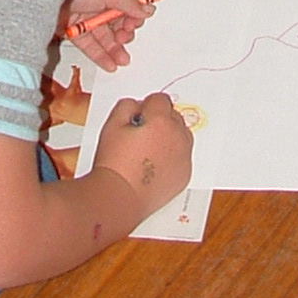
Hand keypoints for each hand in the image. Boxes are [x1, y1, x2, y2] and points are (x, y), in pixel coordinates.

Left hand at [59, 0, 157, 72]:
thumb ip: (129, 2)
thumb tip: (148, 9)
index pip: (128, 3)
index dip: (134, 15)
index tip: (135, 24)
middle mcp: (99, 1)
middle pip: (117, 22)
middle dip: (124, 33)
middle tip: (124, 38)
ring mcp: (86, 17)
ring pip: (105, 36)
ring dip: (115, 48)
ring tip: (122, 60)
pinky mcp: (74, 31)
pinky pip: (91, 45)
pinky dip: (101, 55)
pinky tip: (110, 64)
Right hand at [93, 92, 191, 217]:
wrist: (119, 197)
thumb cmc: (114, 163)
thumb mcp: (112, 124)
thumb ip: (127, 106)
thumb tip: (138, 106)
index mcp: (161, 120)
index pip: (160, 99)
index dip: (146, 107)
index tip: (137, 118)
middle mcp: (177, 136)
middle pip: (174, 116)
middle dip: (160, 121)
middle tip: (141, 135)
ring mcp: (183, 157)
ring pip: (182, 136)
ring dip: (169, 137)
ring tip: (149, 151)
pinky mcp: (185, 175)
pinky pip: (183, 157)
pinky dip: (173, 157)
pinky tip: (155, 166)